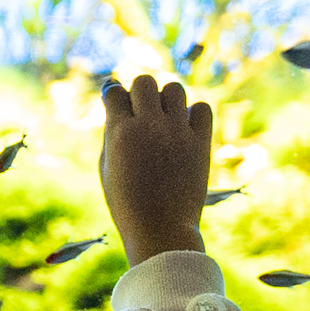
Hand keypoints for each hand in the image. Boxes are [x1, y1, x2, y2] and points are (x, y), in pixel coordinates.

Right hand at [99, 74, 212, 261]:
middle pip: (145, 81)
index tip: (117, 105)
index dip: (113, 95)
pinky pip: (203, 108)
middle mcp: (149, 126)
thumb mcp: (106, 167)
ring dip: (167, 99)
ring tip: (165, 120)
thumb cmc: (126, 202)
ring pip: (175, 88)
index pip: (114, 91)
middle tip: (141, 112)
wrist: (160, 229)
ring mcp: (178, 133)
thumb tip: (118, 107)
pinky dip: (194, 114)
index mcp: (119, 132)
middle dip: (140, 92)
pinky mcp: (201, 142)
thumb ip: (111, 133)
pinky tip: (185, 130)